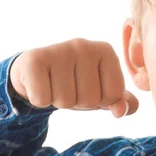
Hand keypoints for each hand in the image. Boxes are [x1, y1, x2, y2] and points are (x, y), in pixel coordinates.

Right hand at [9, 38, 137, 117]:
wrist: (35, 72)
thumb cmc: (74, 82)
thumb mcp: (101, 92)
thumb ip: (120, 102)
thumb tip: (120, 111)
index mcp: (106, 51)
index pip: (114, 95)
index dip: (100, 101)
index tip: (88, 88)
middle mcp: (84, 45)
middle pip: (90, 99)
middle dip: (78, 102)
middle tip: (68, 87)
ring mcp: (59, 50)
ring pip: (66, 101)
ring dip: (59, 101)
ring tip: (54, 85)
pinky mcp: (35, 59)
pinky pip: (42, 99)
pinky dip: (39, 100)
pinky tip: (39, 84)